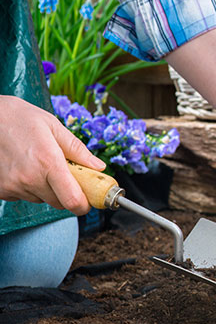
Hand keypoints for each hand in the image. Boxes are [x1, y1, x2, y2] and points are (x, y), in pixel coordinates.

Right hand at [0, 95, 104, 214]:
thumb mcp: (55, 127)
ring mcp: (13, 186)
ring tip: (40, 164)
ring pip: (42, 199)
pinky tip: (24, 168)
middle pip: (60, 203)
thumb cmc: (21, 118)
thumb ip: (78, 150)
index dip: (84, 205)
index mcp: (49, 162)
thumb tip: (98, 167)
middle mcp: (30, 178)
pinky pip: (24, 196)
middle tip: (67, 174)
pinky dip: (29, 187)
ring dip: (47, 189)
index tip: (89, 201)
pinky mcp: (1, 189)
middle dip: (68, 193)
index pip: (72, 200)